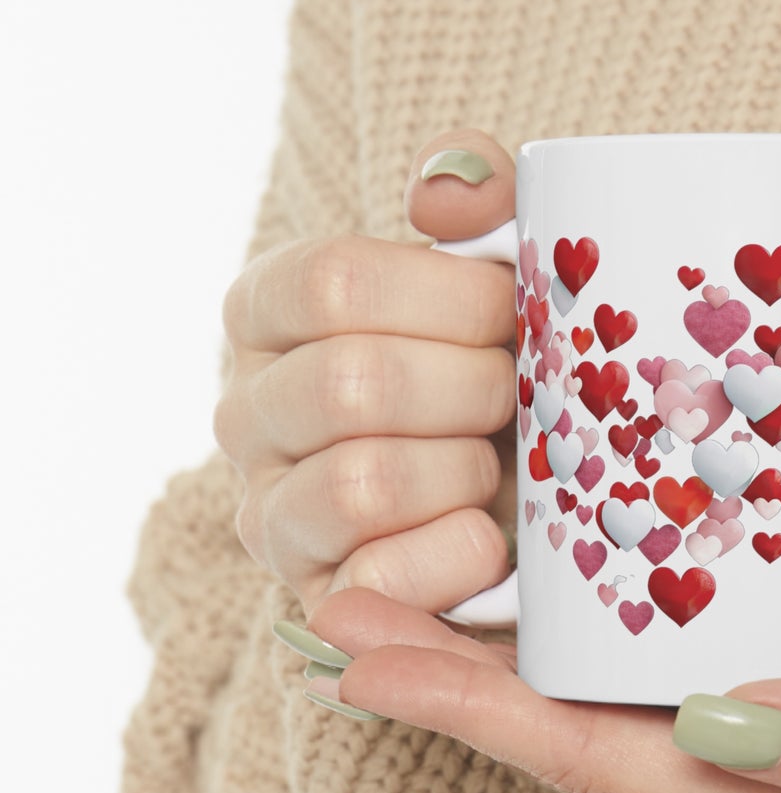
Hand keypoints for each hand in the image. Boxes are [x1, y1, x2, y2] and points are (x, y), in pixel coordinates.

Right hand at [215, 130, 518, 618]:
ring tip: (499, 465)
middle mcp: (246, 411)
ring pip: (362, 483)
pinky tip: (492, 536)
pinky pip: (380, 579)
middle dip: (474, 389)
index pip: (333, 282)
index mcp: (270, 311)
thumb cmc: (498, 366)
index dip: (450, 298)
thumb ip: (476, 199)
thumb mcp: (496, 270)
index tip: (512, 312)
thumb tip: (445, 194)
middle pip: (353, 383)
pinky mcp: (317, 598)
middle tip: (521, 395)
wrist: (522, 497)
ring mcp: (271, 513)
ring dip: (466, 471)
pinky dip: (459, 554)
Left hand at [300, 584, 780, 792]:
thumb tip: (724, 728)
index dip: (472, 712)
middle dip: (453, 673)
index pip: (595, 761)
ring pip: (616, 687)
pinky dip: (600, 605)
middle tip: (344, 598)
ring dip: (511, 638)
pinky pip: (677, 644)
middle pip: (576, 726)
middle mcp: (764, 768)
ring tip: (420, 568)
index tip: (361, 652)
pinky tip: (571, 548)